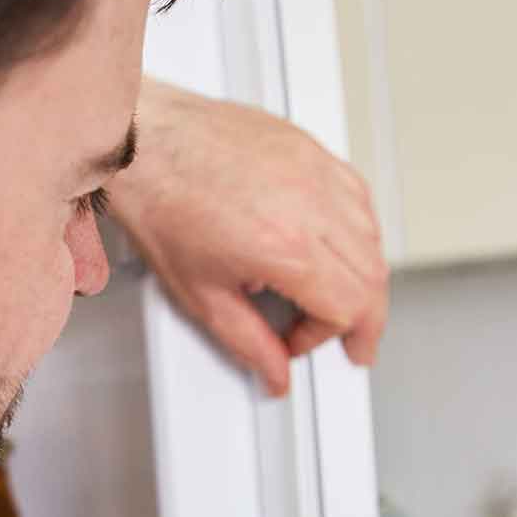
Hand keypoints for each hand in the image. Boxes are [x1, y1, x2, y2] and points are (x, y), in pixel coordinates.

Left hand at [107, 78, 388, 395]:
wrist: (143, 145)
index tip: (298, 342)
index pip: (347, 308)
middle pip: (371, 276)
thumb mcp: (200, 293)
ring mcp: (315, 172)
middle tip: (347, 336)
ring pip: (372, 235)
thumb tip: (275, 371)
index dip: (325, 337)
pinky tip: (334, 243)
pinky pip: (357, 195)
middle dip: (363, 317)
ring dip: (363, 274)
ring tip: (337, 293)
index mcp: (285, 247)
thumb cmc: (161, 204)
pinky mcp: (310, 150)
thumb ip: (248, 342)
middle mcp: (310, 206)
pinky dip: (357, 228)